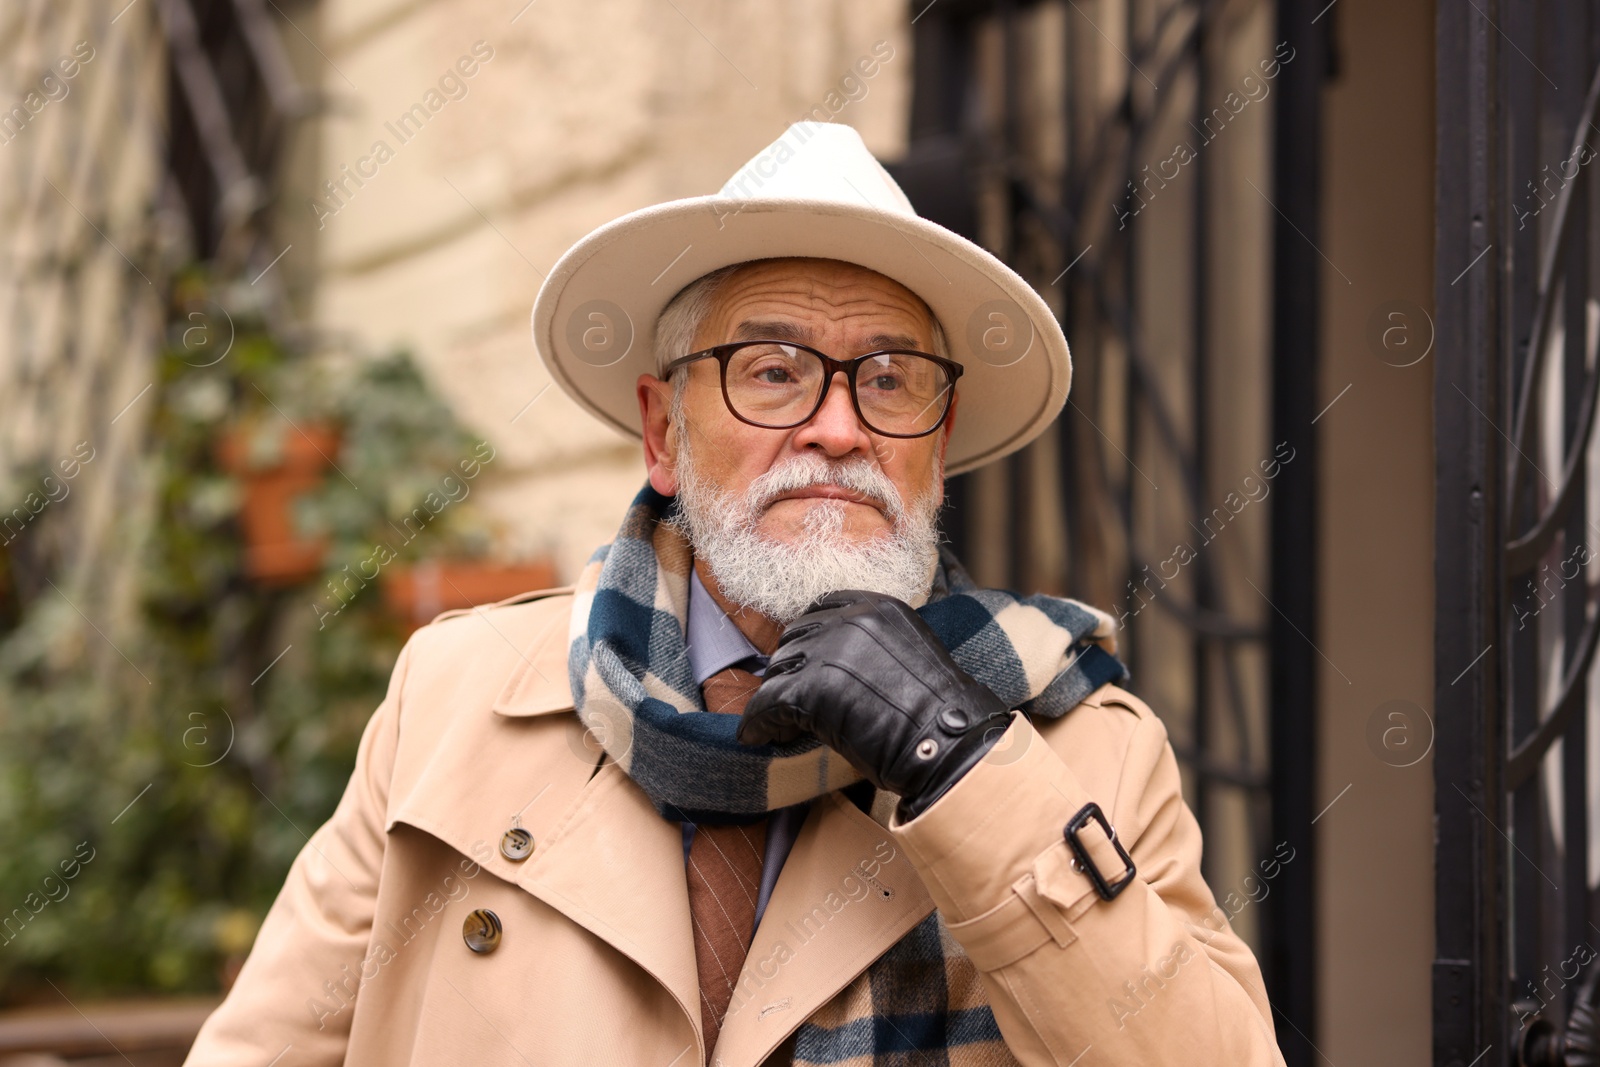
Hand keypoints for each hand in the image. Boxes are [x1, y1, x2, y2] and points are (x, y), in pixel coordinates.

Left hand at [738, 589, 1013, 820]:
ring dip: (774, 696)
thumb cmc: (939, 712)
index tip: (802, 658)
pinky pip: (767, 703)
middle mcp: (850, 621)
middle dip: (790, 667)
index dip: (807, 636)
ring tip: (774, 722)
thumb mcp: (910, 654)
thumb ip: (873, 646)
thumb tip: (838, 665)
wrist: (948, 742)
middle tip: (787, 697)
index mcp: (877, 607)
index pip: (821, 608)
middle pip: (795, 638)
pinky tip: (757, 737)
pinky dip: (758, 723)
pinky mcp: (811, 689)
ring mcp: (828, 652)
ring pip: (778, 670)